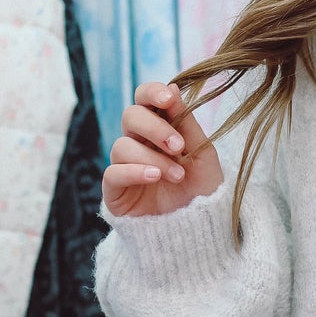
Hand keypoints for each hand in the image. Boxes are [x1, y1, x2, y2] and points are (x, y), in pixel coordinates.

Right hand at [102, 81, 222, 218]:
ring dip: (152, 157)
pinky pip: (113, 172)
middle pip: (130, 116)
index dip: (152, 92)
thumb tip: (174, 86)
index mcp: (159, 127)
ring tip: (176, 175)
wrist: (199, 229)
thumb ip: (187, 123)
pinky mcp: (115, 191)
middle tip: (178, 146)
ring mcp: (125, 166)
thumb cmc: (202, 188)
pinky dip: (135, 171)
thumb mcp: (202, 153)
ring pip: (122, 145)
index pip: (144, 99)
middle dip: (155, 127)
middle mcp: (138, 142)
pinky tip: (155, 177)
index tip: (169, 98)